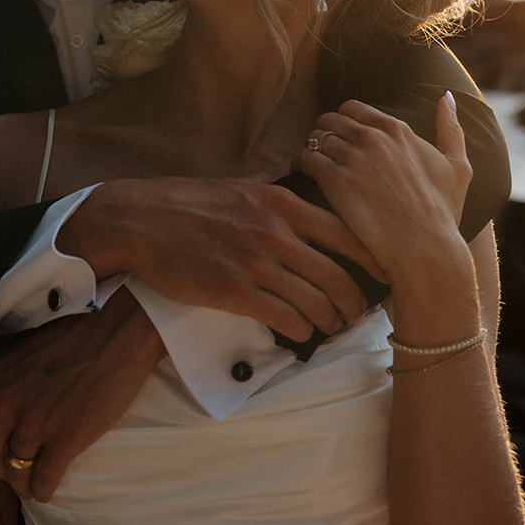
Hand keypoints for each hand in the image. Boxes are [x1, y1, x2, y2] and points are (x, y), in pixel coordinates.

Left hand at [0, 288, 163, 502]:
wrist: (115, 338)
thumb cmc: (75, 337)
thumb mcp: (20, 349)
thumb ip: (3, 377)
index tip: (3, 450)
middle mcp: (2, 402)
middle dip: (2, 468)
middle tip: (15, 473)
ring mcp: (31, 424)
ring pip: (16, 471)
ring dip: (22, 484)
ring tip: (30, 487)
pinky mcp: (62, 442)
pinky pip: (43, 480)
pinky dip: (43, 491)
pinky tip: (46, 492)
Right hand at [58, 178, 382, 342]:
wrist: (140, 220)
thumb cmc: (189, 204)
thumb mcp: (243, 190)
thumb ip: (279, 206)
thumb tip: (311, 219)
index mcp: (281, 203)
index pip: (346, 233)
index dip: (372, 259)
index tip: (384, 274)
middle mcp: (275, 232)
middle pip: (337, 274)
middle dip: (355, 300)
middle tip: (358, 314)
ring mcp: (256, 264)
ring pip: (315, 301)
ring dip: (330, 320)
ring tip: (332, 327)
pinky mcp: (234, 292)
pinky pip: (284, 319)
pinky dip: (300, 331)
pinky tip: (301, 334)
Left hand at [292, 93, 471, 283]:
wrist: (426, 248)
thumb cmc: (442, 213)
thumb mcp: (457, 167)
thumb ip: (451, 128)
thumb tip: (448, 97)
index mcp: (397, 130)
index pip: (354, 108)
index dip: (344, 122)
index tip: (342, 138)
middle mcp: (373, 137)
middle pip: (330, 119)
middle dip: (324, 132)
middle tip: (322, 151)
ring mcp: (353, 157)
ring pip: (316, 136)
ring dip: (311, 147)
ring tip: (311, 163)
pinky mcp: (335, 180)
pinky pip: (306, 158)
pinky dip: (301, 163)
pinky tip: (304, 175)